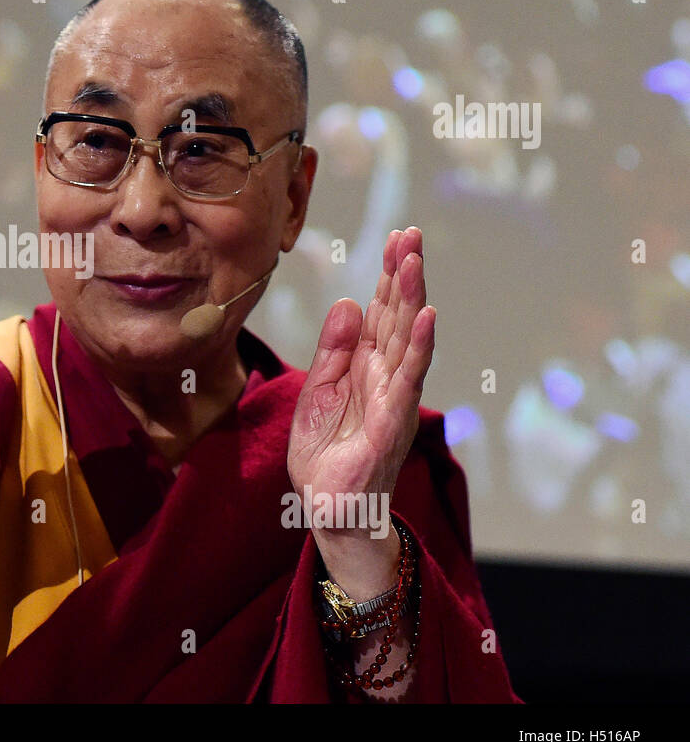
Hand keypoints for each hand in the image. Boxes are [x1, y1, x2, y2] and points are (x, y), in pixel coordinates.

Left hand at [287, 228, 434, 587]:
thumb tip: (348, 302)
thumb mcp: (317, 391)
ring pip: (406, 339)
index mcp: (365, 365)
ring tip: (414, 261)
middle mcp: (385, 375)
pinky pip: (407, 378)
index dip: (387, 276)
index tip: (396, 237)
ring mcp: (393, 396)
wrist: (328, 507)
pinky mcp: (392, 421)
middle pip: (397, 316)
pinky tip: (425, 317)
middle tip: (410, 233)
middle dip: (403, 274)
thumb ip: (332, 350)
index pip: (380, 311)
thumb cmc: (325, 453)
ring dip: (412, 299)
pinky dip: (417, 346)